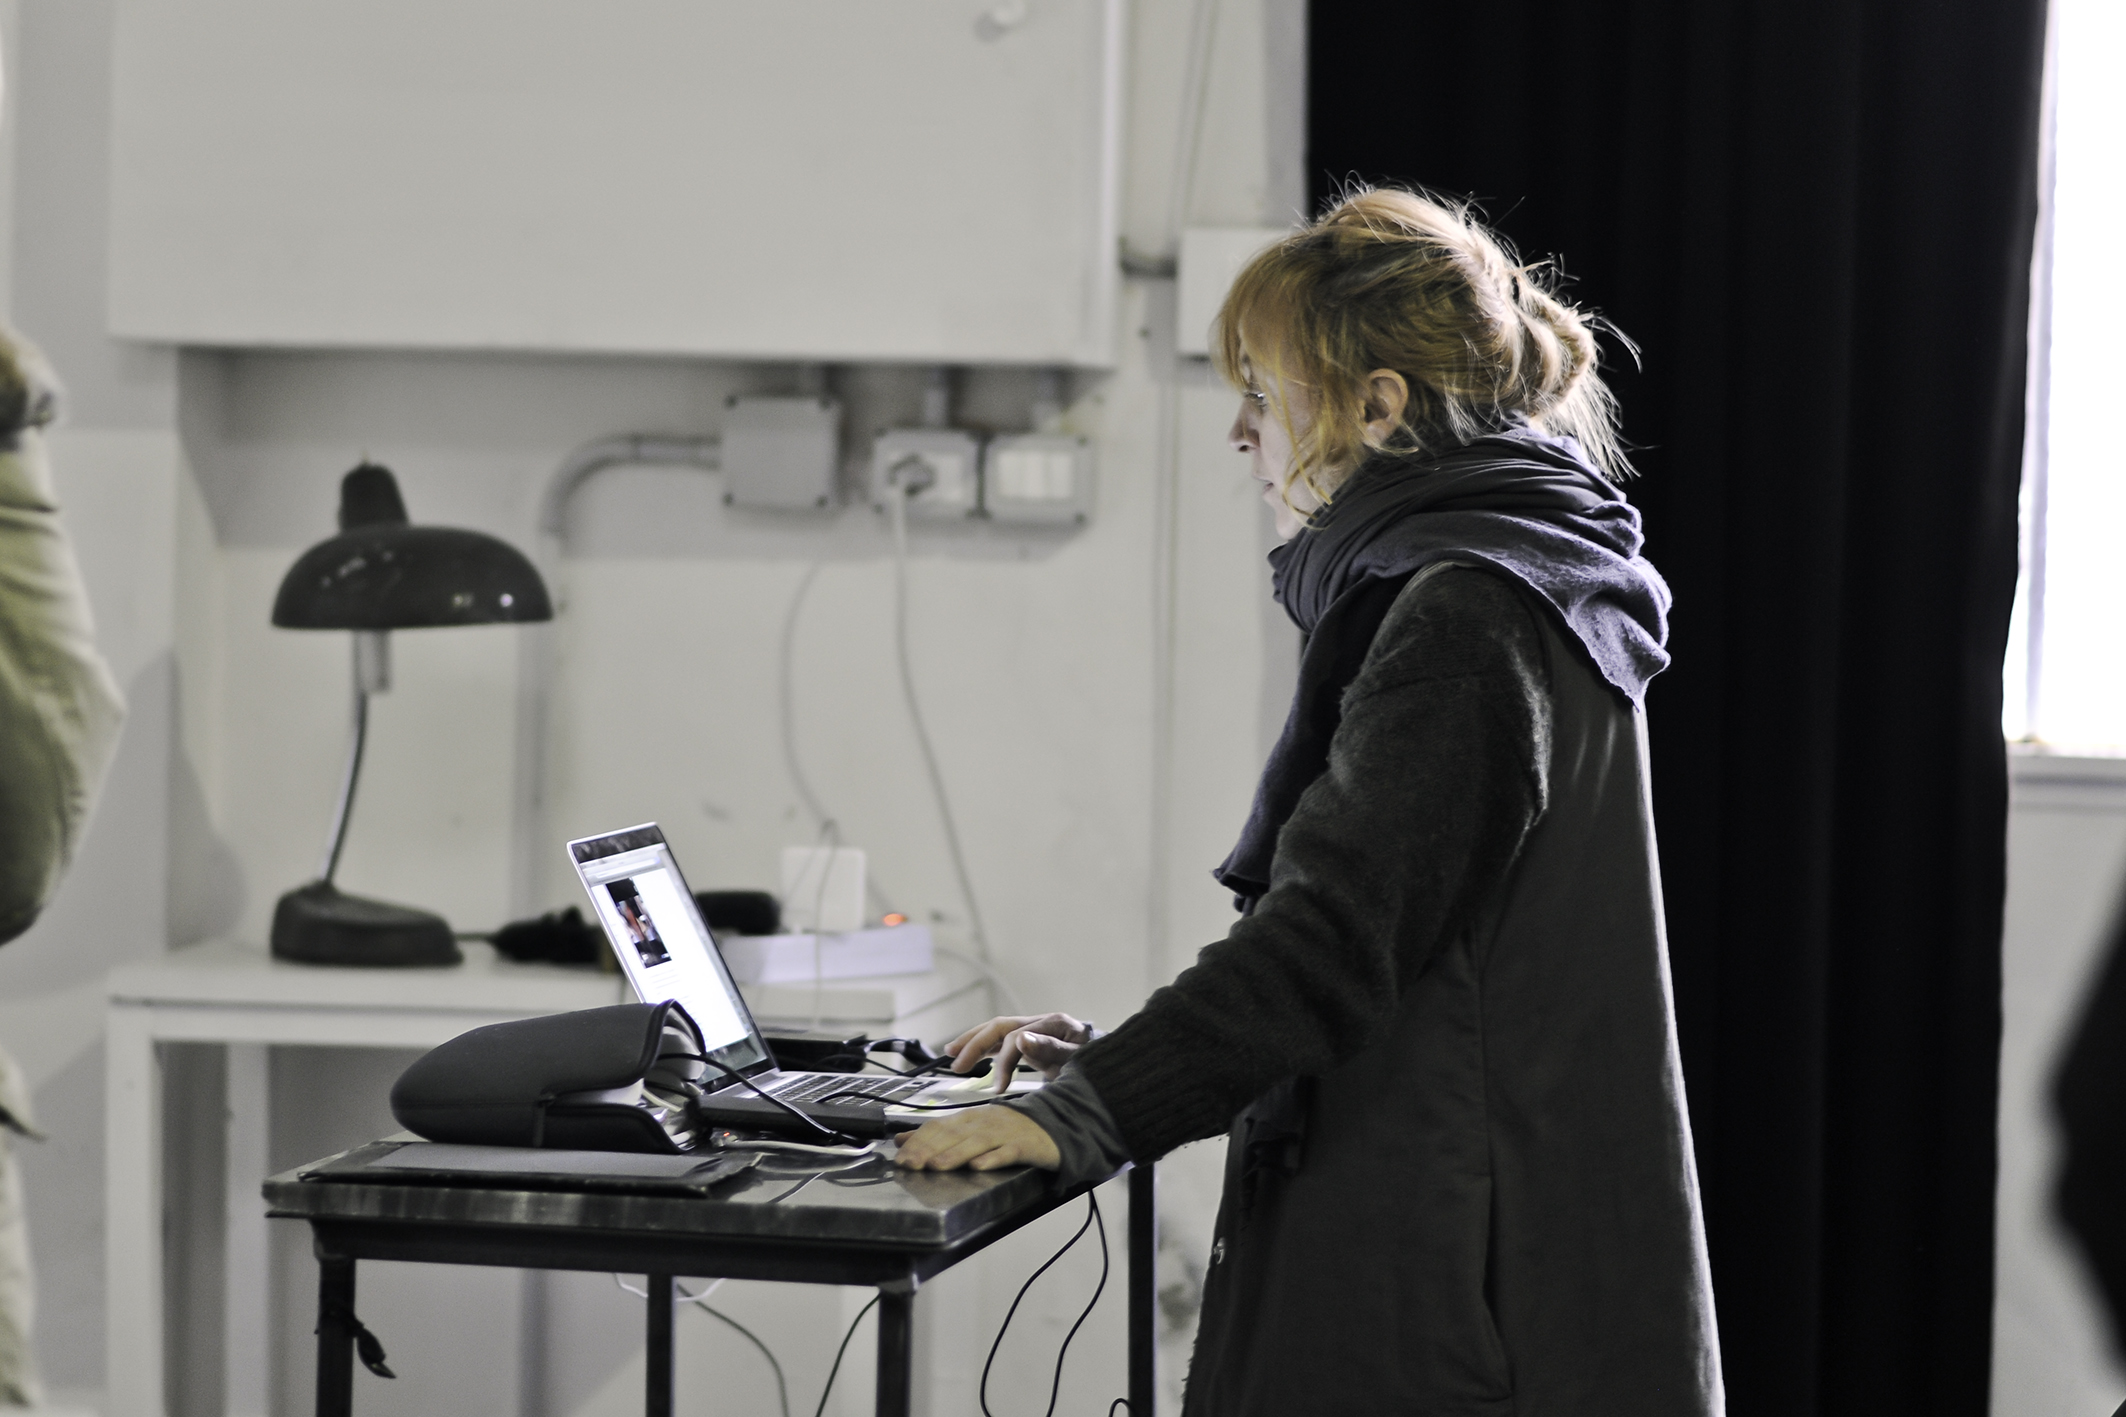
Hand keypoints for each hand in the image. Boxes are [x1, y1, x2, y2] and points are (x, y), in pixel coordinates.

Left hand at [894, 1106, 1059, 1172]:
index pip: (938, 1126)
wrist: (1053, 1127)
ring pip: (976, 1142)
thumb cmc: (1009, 1131)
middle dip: (929, 1149)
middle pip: (953, 1134)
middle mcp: (984, 1122)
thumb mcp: (971, 1128)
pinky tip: (978, 1166)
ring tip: (936, 1166)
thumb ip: (937, 1134)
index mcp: (969, 1118)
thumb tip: (902, 1139)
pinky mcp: (1025, 1146)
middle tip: (909, 1163)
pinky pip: (1007, 1152)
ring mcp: (1005, 1133)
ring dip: (954, 1154)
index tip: (900, 1156)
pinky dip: (992, 1159)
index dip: (918, 1141)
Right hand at [943, 1013, 1094, 1090]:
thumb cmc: (1095, 1062)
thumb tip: (1023, 1039)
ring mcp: (1033, 1029)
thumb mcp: (1079, 1058)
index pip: (1017, 1037)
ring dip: (973, 1041)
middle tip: (957, 1064)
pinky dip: (984, 1047)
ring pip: (996, 1030)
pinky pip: (1002, 1040)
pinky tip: (970, 1054)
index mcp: (1053, 1023)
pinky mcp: (1030, 1039)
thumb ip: (1052, 1049)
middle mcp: (1040, 1022)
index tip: (999, 1086)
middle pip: (1000, 1027)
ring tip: (951, 1053)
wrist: (1108, 1062)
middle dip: (976, 1044)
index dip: (1005, 1061)